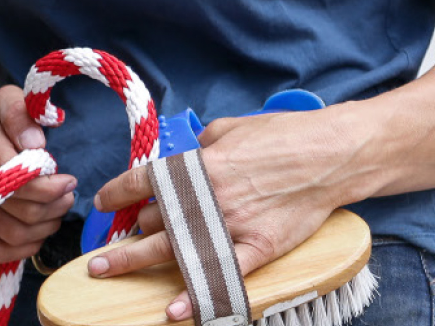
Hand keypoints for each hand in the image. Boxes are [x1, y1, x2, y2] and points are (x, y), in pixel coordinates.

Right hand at [0, 85, 77, 262]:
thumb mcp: (7, 99)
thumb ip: (20, 114)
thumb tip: (35, 143)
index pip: (23, 181)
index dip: (53, 186)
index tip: (69, 179)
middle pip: (23, 211)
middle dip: (55, 206)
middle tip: (68, 194)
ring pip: (15, 233)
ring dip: (45, 226)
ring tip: (57, 211)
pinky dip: (25, 248)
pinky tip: (38, 231)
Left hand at [86, 109, 354, 320]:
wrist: (331, 156)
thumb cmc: (283, 135)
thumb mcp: (230, 128)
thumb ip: (202, 145)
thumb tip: (188, 155)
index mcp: (197, 164)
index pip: (141, 180)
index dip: (116, 193)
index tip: (103, 203)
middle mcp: (206, 197)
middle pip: (152, 220)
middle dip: (127, 235)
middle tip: (106, 253)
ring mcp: (231, 225)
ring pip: (172, 249)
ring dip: (135, 262)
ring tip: (107, 272)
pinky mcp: (258, 248)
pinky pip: (221, 276)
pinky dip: (197, 296)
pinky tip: (175, 311)